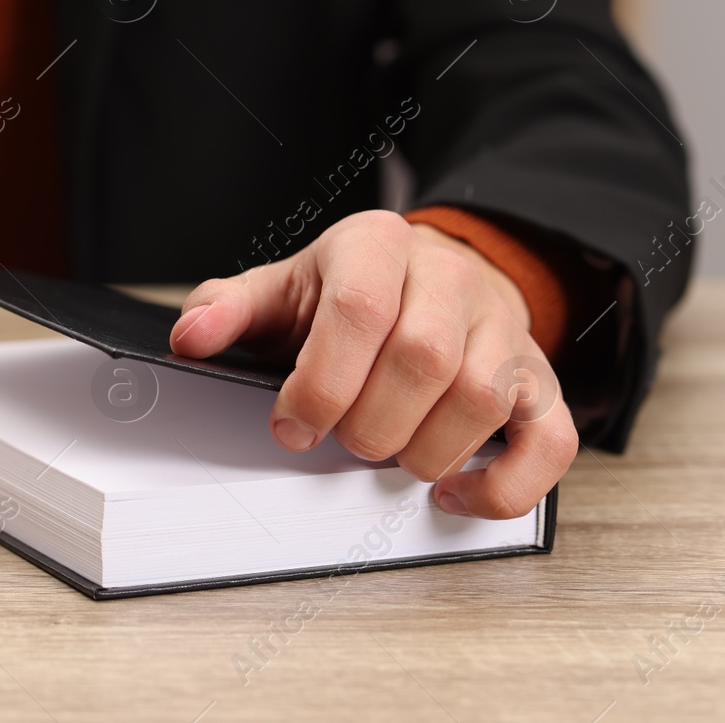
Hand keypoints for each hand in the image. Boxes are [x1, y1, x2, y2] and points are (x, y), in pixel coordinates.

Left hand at [169, 210, 575, 518]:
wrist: (428, 276)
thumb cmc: (346, 293)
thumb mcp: (278, 289)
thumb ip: (226, 308)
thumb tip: (190, 337)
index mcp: (377, 247)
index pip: (360, 308)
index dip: (321, 380)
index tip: (290, 425)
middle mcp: (450, 280)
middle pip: (423, 358)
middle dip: (368, 421)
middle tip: (340, 438)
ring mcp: (504, 330)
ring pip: (482, 398)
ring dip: (423, 450)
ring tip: (385, 453)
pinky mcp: (539, 382)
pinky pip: (549, 441)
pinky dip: (502, 485)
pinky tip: (449, 492)